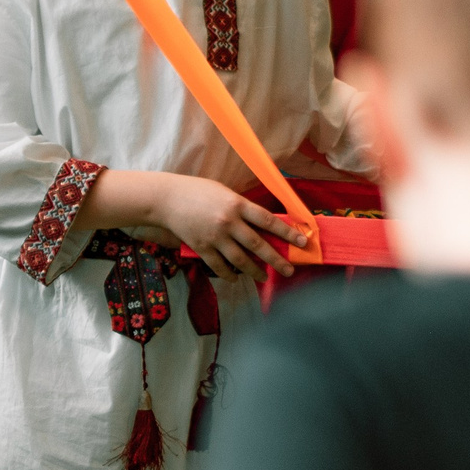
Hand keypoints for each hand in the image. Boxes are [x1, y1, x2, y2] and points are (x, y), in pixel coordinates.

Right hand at [156, 175, 301, 282]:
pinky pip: (219, 266)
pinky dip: (229, 274)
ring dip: (255, 271)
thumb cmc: (198, 191)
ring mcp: (214, 237)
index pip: (268, 221)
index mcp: (237, 205)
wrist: (167, 199)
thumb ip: (242, 208)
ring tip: (265, 277)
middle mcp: (228, 222)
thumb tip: (262, 225)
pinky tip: (236, 278)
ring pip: (240, 259)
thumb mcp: (225, 193)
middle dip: (276, 259)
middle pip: (258, 244)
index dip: (287, 232)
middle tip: (289, 270)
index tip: (302, 241)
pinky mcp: (201, 247)